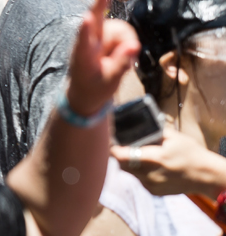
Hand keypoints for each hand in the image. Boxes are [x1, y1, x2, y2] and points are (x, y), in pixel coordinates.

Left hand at [66, 0, 140, 116]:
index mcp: (83, 55)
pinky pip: (125, 33)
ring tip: (122, 60)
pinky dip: (128, 42)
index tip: (87, 19)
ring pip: (121, 29)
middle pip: (96, 17)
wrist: (86, 90)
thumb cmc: (94, 86)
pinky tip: (123, 53)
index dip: (86, 30)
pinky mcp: (107, 33)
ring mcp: (98, 35)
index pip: (84, 41)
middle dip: (102, 1)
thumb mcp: (108, 82)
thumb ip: (120, 64)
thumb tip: (134, 46)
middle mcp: (89, 40)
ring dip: (127, 42)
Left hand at [111, 124, 225, 196]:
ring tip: (136, 153)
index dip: (112, 147)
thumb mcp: (173, 136)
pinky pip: (138, 179)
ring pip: (129, 172)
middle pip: (121, 163)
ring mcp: (152, 185)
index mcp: (154, 158)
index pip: (120, 155)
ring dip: (128, 162)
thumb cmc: (191, 153)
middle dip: (118, 154)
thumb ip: (152, 131)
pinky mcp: (154, 192)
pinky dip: (138, 172)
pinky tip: (147, 165)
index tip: (109, 139)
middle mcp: (150, 174)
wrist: (206, 176)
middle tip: (121, 144)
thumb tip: (135, 124)